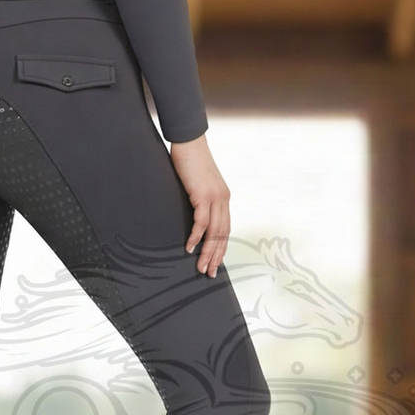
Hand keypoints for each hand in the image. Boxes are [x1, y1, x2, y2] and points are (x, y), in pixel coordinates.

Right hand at [170, 134, 229, 277]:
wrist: (189, 142)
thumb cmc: (190, 162)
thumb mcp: (197, 184)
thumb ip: (198, 199)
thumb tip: (193, 214)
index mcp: (223, 198)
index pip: (225, 229)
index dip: (220, 248)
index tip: (214, 264)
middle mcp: (223, 199)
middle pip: (222, 234)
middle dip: (216, 256)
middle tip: (208, 273)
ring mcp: (215, 197)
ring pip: (214, 232)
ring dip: (208, 252)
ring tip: (200, 267)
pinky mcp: (203, 195)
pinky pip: (201, 221)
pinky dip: (196, 236)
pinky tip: (189, 247)